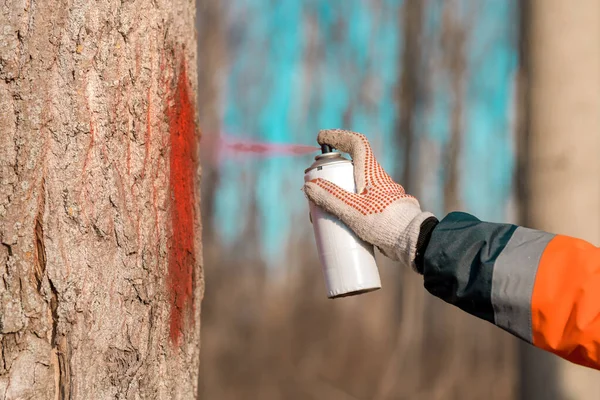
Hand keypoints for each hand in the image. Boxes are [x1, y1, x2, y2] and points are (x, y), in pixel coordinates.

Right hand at [303, 129, 434, 269]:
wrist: (413, 241)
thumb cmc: (385, 223)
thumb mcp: (353, 211)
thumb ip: (330, 198)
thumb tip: (308, 186)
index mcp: (371, 172)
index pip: (356, 144)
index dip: (338, 136)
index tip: (322, 139)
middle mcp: (377, 179)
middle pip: (349, 168)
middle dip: (329, 175)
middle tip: (314, 188)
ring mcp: (381, 194)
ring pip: (354, 187)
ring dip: (337, 194)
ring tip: (322, 213)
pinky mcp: (383, 209)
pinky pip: (360, 202)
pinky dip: (346, 207)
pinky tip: (338, 224)